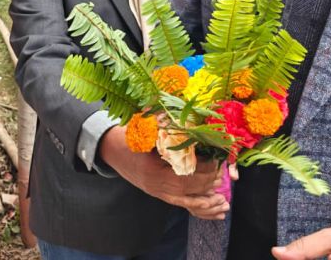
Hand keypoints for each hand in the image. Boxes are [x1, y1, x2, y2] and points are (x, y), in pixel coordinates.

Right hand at [99, 126, 229, 219]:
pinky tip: (211, 208)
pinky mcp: (157, 193)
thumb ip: (162, 126)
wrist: (109, 148)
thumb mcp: (143, 128)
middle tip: (220, 174)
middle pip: (186, 187)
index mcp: (151, 167)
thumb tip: (184, 121)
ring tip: (221, 196)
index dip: (201, 168)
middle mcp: (154, 184)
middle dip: (206, 181)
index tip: (214, 160)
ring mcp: (155, 191)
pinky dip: (196, 206)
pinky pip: (179, 204)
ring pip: (185, 200)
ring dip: (204, 199)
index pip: (182, 173)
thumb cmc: (127, 135)